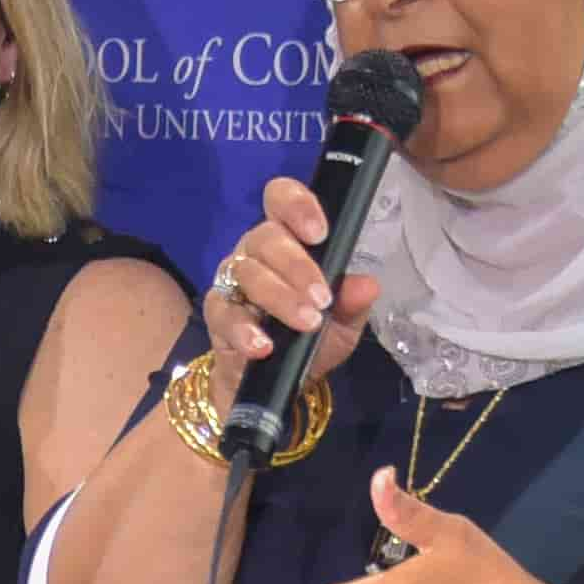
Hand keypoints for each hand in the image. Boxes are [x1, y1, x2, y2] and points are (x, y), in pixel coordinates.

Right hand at [203, 173, 383, 394]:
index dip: (296, 206)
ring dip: (280, 298)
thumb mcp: (342, 324)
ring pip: (248, 273)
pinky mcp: (216, 312)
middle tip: (321, 298)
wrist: (277, 382)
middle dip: (297, 266)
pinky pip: (224, 312)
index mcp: (288, 239)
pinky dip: (244, 329)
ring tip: (307, 323)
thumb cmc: (309, 339)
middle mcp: (256, 251)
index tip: (319, 234)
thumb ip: (353, 304)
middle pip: (266, 238)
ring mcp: (232, 280)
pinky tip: (264, 346)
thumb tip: (366, 286)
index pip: (281, 201)